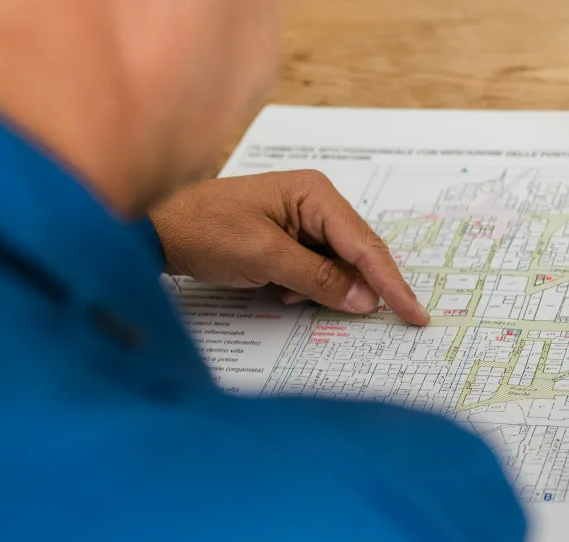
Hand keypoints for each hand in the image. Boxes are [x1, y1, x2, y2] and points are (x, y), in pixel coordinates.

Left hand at [150, 171, 428, 325]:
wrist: (152, 229)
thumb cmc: (203, 231)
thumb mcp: (264, 258)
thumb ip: (319, 278)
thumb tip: (366, 301)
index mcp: (315, 194)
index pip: (365, 245)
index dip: (392, 283)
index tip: (416, 314)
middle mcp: (315, 201)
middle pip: (359, 253)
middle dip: (363, 287)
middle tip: (390, 320)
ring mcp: (301, 218)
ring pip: (338, 265)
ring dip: (326, 288)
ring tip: (291, 297)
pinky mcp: (287, 237)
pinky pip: (316, 268)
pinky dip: (307, 287)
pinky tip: (282, 293)